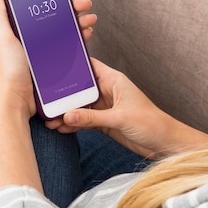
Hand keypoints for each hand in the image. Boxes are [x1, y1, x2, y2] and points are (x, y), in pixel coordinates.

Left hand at [0, 0, 95, 117]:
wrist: (17, 98)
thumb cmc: (8, 68)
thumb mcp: (3, 36)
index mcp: (22, 25)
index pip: (40, 0)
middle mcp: (35, 35)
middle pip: (58, 12)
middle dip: (74, 5)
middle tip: (85, 3)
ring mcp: (46, 48)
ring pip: (67, 27)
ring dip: (81, 20)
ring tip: (89, 20)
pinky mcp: (56, 61)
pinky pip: (71, 45)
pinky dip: (80, 37)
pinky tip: (86, 34)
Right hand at [46, 59, 207, 158]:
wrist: (163, 144)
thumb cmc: (151, 124)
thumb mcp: (120, 118)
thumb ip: (92, 117)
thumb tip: (67, 116)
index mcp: (113, 80)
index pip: (88, 66)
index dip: (72, 63)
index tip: (52, 64)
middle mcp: (107, 91)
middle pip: (79, 88)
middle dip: (62, 94)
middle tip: (44, 100)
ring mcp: (104, 108)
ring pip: (79, 107)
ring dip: (65, 113)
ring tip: (49, 120)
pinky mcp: (104, 122)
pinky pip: (84, 121)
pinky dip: (73, 124)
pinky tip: (60, 128)